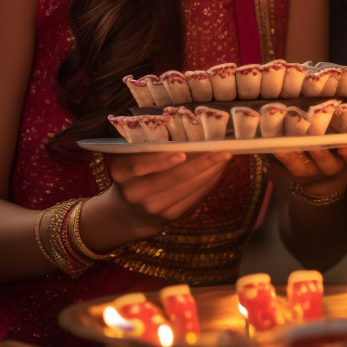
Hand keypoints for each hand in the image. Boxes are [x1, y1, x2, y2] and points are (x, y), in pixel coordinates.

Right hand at [101, 150, 232, 237]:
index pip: (138, 165)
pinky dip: (209, 181)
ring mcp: (154, 207)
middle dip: (200, 162)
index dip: (160, 160)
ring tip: (225, 155)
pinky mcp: (171, 215)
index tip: (181, 152)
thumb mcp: (130, 159)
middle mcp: (136, 192)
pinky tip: (218, 168)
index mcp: (122, 172)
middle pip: (172, 178)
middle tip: (221, 148)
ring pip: (188, 187)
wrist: (129, 213)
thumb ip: (149, 147)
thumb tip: (188, 130)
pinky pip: (194, 196)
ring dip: (210, 170)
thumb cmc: (134, 174)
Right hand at [270, 143, 346, 198]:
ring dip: (344, 155)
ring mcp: (339, 166)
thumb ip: (274, 151)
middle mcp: (321, 169)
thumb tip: (257, 137)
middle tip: (315, 146)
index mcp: (302, 169)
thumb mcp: (283, 160)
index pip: (294, 165)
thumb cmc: (299, 161)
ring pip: (341, 162)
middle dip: (319, 155)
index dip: (287, 158)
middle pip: (320, 164)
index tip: (279, 148)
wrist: (323, 183)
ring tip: (346, 147)